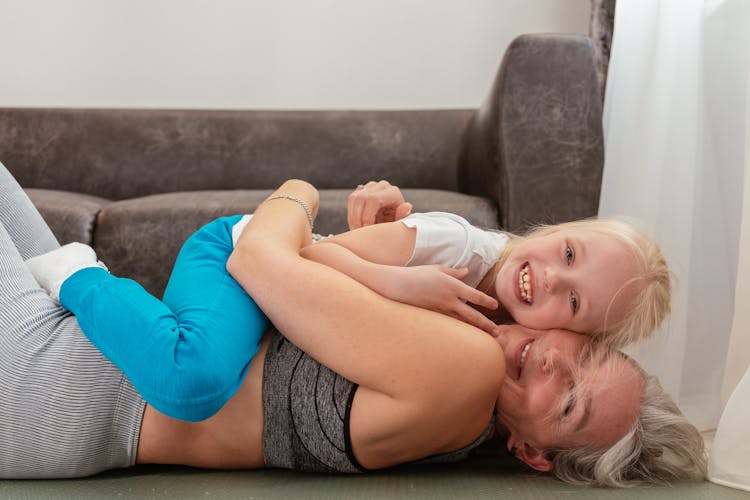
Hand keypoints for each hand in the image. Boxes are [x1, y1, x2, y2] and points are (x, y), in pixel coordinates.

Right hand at [347, 180, 412, 229]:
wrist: (391, 222)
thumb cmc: (396, 224)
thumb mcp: (400, 223)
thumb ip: (402, 215)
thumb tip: (406, 206)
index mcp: (393, 192)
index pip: (374, 199)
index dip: (367, 215)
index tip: (367, 229)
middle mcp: (382, 186)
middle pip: (362, 198)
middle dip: (358, 217)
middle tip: (360, 232)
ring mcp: (371, 186)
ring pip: (355, 198)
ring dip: (353, 216)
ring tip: (357, 230)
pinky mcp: (362, 190)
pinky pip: (352, 199)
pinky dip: (351, 214)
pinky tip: (355, 224)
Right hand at [380, 265, 498, 334]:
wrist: (396, 285)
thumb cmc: (416, 274)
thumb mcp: (437, 269)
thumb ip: (454, 272)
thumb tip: (467, 272)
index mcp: (452, 285)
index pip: (475, 296)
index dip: (487, 302)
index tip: (495, 306)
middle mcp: (449, 300)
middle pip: (472, 315)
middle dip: (486, 324)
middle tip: (497, 332)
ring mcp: (440, 311)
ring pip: (462, 323)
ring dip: (474, 330)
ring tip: (486, 337)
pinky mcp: (432, 318)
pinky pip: (449, 325)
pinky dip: (458, 331)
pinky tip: (464, 337)